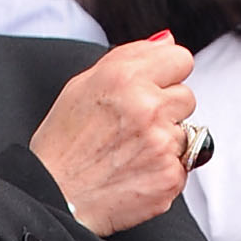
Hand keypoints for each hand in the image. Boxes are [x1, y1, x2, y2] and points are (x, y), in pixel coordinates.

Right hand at [31, 34, 200, 232]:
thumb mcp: (81, 87)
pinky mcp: (171, 176)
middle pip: (187, 96)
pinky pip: (183, 165)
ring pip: (186, 132)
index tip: (152, 89)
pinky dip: (164, 170)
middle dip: (166, 110)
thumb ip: (128, 57)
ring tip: (130, 154)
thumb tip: (165, 41)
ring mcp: (163, 143)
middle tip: (132, 128)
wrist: (54, 199)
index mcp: (125, 78)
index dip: (166, 75)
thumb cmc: (62, 146)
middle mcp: (147, 107)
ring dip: (166, 141)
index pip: (181, 59)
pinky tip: (135, 173)